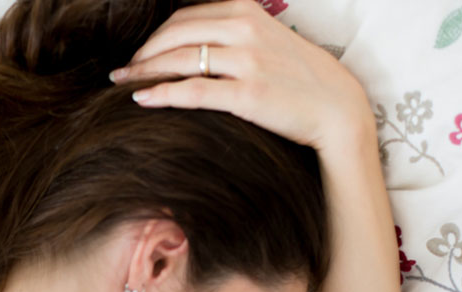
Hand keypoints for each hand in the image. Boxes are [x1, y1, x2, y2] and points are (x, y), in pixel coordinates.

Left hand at [110, 0, 369, 152]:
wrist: (337, 110)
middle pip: (176, 35)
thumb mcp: (269, 40)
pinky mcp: (247, 95)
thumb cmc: (302, 79)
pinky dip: (162, 94)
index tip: (141, 54)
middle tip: (123, 71)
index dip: (157, 36)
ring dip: (144, 72)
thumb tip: (195, 45)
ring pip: (179, 60)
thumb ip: (234, 35)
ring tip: (123, 85)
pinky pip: (193, 91)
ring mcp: (247, 62)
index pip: (186, 18)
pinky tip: (142, 99)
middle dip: (144, 53)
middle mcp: (245, 30)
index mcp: (247, 11)